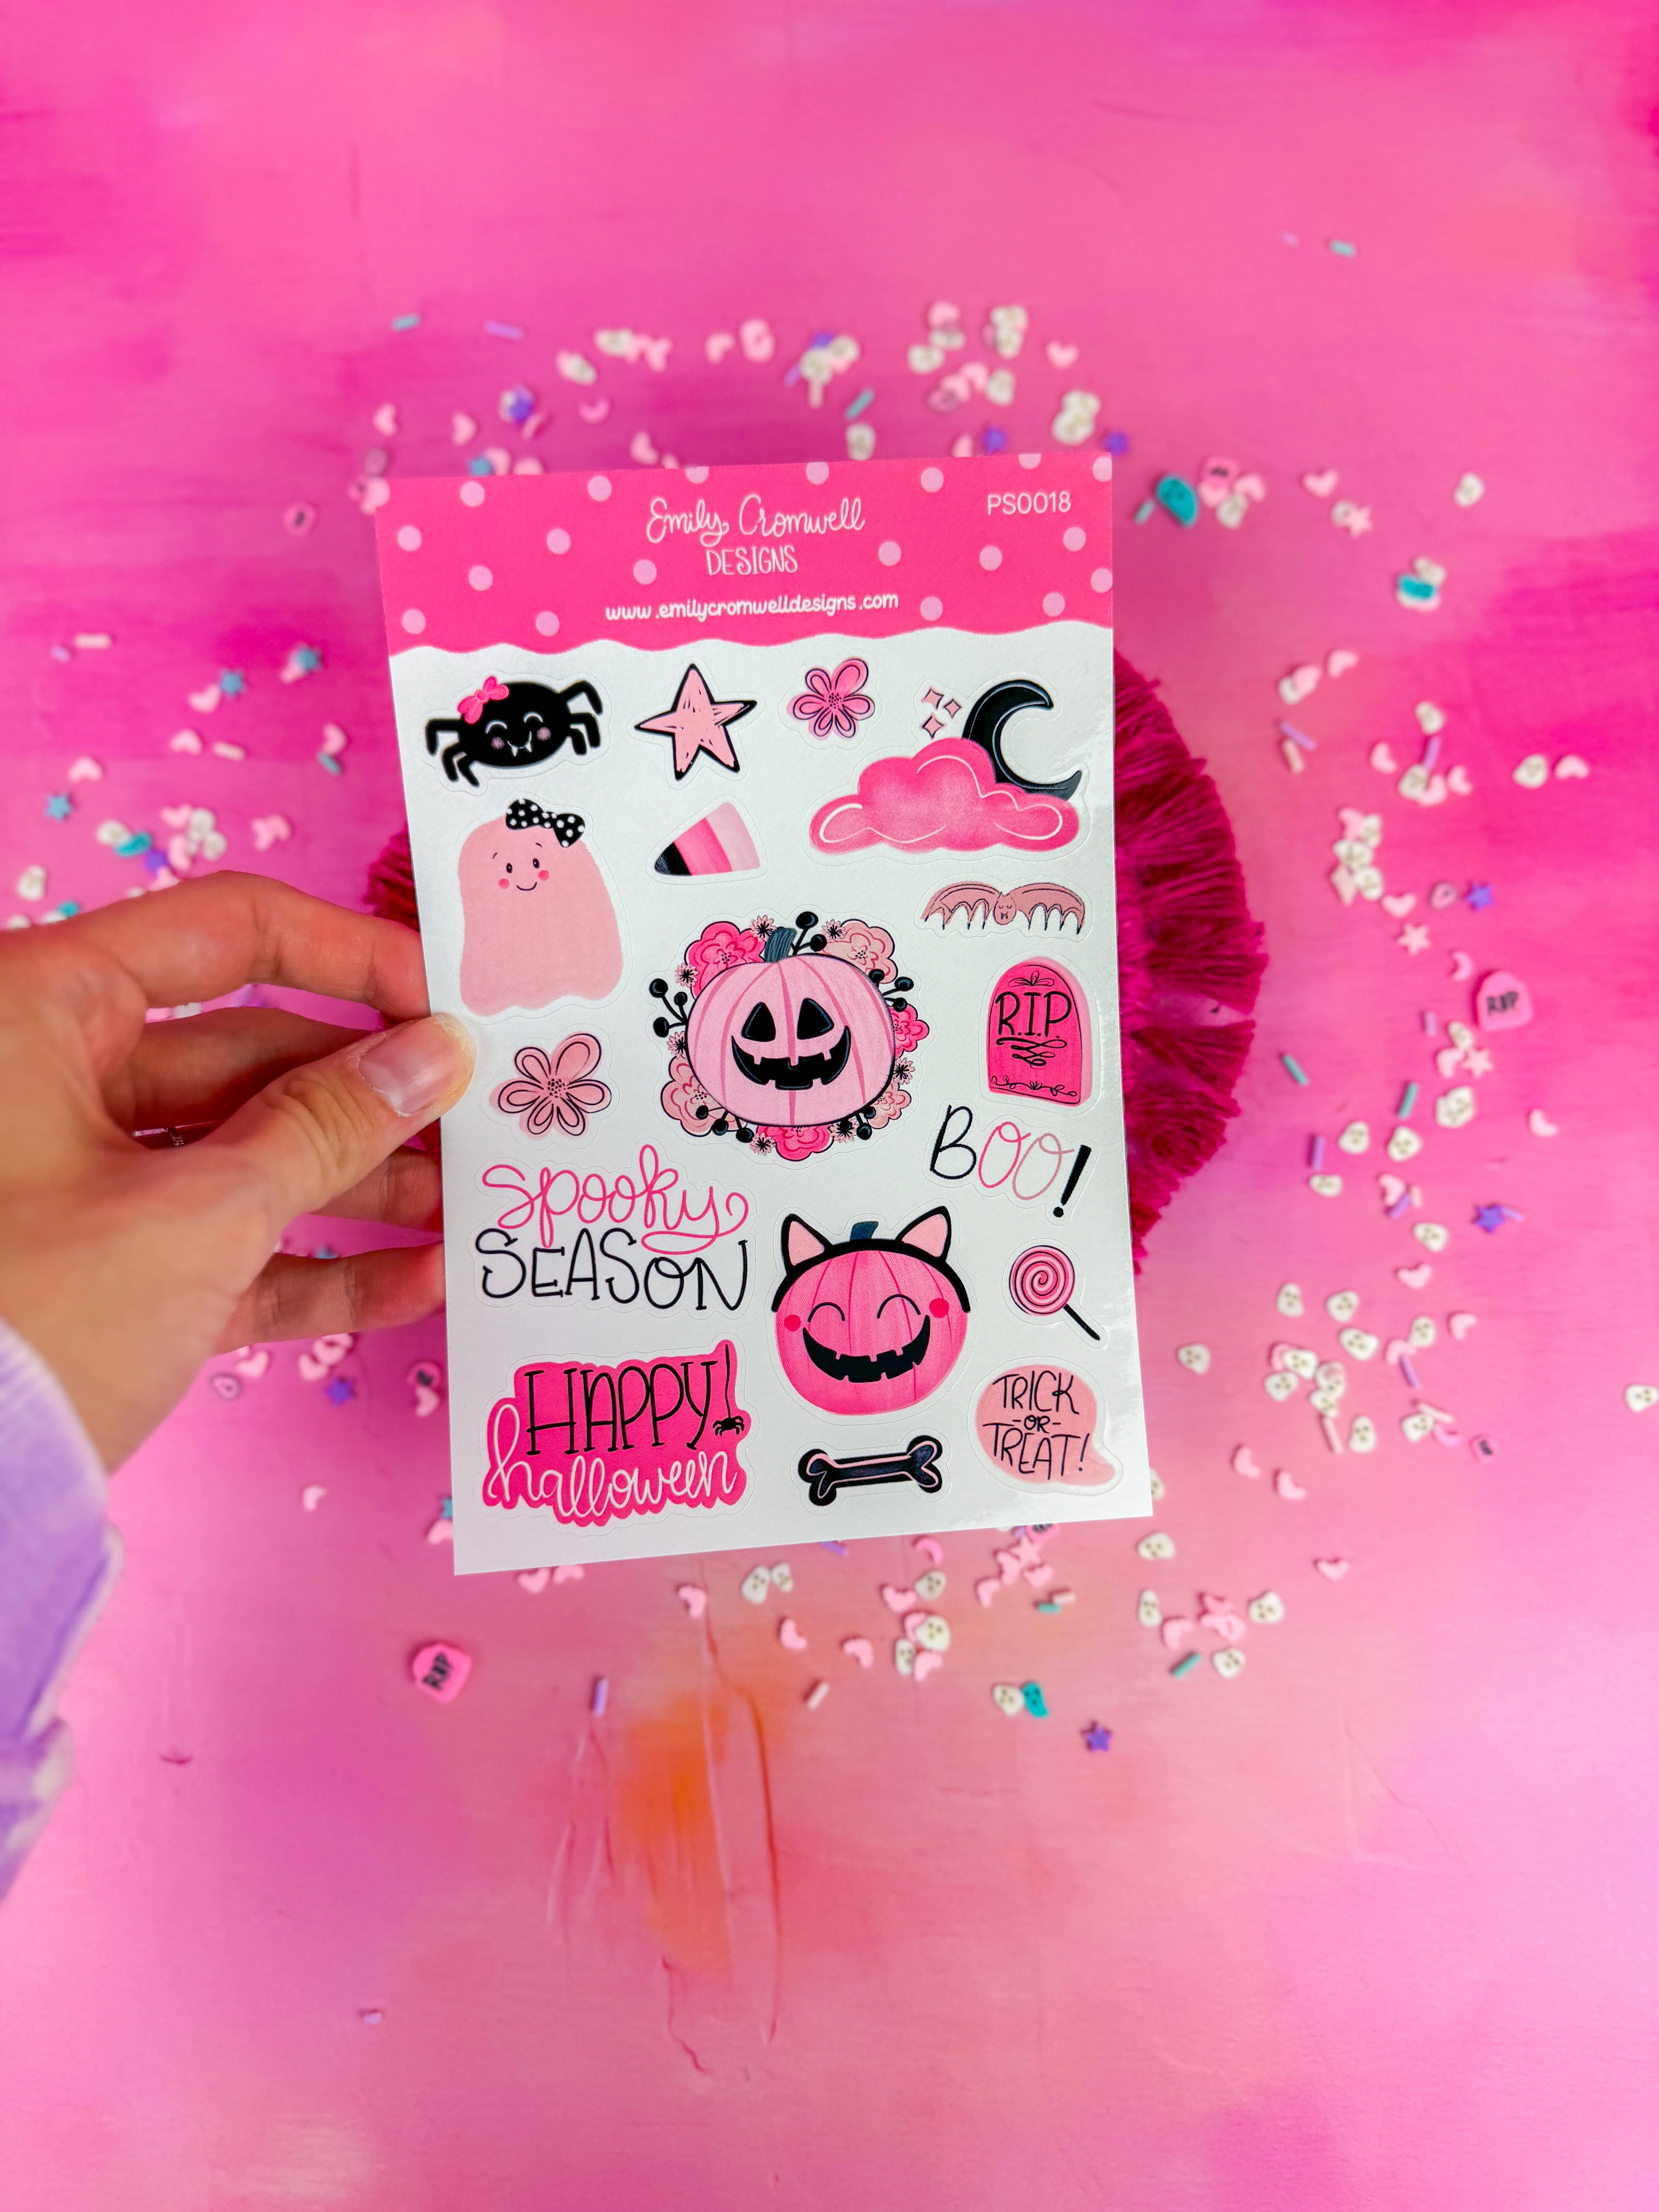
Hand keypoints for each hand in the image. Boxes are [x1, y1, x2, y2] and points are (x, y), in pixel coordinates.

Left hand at [0, 873, 473, 1468]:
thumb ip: (326, 1128)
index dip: (352, 958)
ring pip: (245, 1155)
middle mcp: (52, 1080)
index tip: (448, 999)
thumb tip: (435, 1056)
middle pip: (251, 1053)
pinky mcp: (101, 1274)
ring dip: (364, 1186)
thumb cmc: (28, 1323)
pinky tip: (416, 1280)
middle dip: (376, 1094)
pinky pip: (225, 1247)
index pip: (226, 933)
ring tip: (468, 1210)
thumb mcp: (196, 1217)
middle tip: (482, 1119)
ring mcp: (75, 1180)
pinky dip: (314, 1264)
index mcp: (42, 1012)